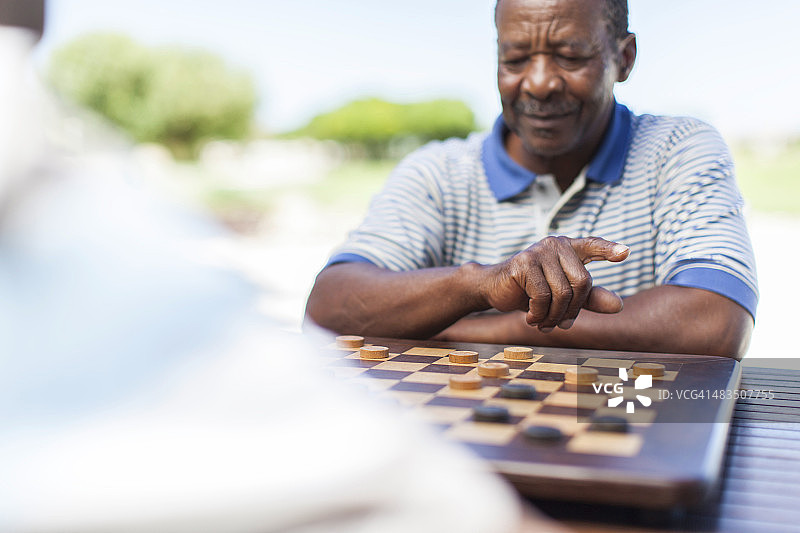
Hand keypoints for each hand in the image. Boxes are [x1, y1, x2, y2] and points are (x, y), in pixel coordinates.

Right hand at [483, 236, 628, 330]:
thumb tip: (619, 306)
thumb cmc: (532, 290)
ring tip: (545, 324)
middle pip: (581, 282)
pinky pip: (542, 297)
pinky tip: (532, 318)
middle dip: (573, 310)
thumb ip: (590, 298)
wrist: (495, 288)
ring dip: (555, 317)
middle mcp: (555, 244)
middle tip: (562, 324)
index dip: (609, 249)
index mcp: (568, 248)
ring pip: (562, 293)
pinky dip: (539, 314)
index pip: (593, 245)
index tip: (625, 253)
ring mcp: (538, 252)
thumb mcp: (564, 295)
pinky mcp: (523, 264)